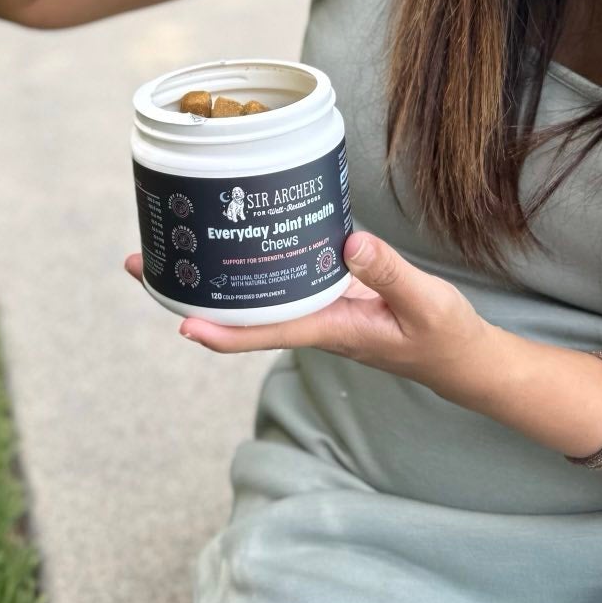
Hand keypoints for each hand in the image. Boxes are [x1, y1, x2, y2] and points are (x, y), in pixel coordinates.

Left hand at [123, 231, 490, 398]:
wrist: (463, 360)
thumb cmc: (445, 338)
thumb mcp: (426, 303)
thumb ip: (389, 273)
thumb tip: (348, 242)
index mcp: (331, 328)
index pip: (266, 333)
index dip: (222, 331)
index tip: (179, 322)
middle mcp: (314, 322)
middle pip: (240, 314)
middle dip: (188, 294)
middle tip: (138, 264)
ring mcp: (318, 310)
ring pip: (252, 299)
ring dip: (208, 280)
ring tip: (164, 249)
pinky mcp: (329, 296)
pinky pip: (277, 284)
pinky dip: (247, 268)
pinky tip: (233, 243)